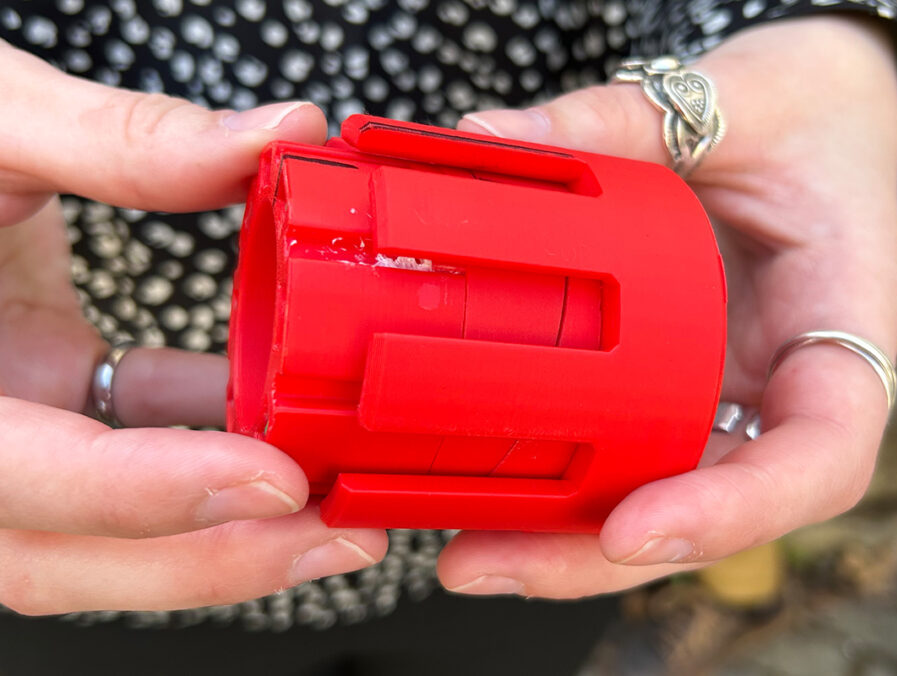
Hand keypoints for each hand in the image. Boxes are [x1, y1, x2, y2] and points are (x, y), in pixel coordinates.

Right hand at [0, 41, 386, 614]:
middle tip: (343, 533)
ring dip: (220, 523)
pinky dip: (197, 440)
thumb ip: (122, 140)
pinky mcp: (25, 407)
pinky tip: (270, 408)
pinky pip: (115, 450)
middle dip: (215, 557)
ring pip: (94, 529)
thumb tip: (277, 135)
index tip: (276, 478)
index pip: (25, 472)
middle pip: (66, 551)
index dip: (152, 492)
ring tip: (335, 498)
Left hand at [437, 16, 896, 596]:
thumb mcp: (736, 96)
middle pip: (716, 508)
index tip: (630, 529)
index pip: (820, 457)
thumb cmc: (803, 108)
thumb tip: (484, 134)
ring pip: (665, 497)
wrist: (817, 111)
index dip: (731, 512)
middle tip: (483, 563)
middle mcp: (791, 388)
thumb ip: (621, 119)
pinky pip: (633, 448)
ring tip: (463, 549)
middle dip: (600, 556)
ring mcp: (736, 396)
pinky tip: (487, 488)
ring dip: (565, 538)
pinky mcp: (687, 385)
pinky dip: (564, 481)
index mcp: (841, 327)